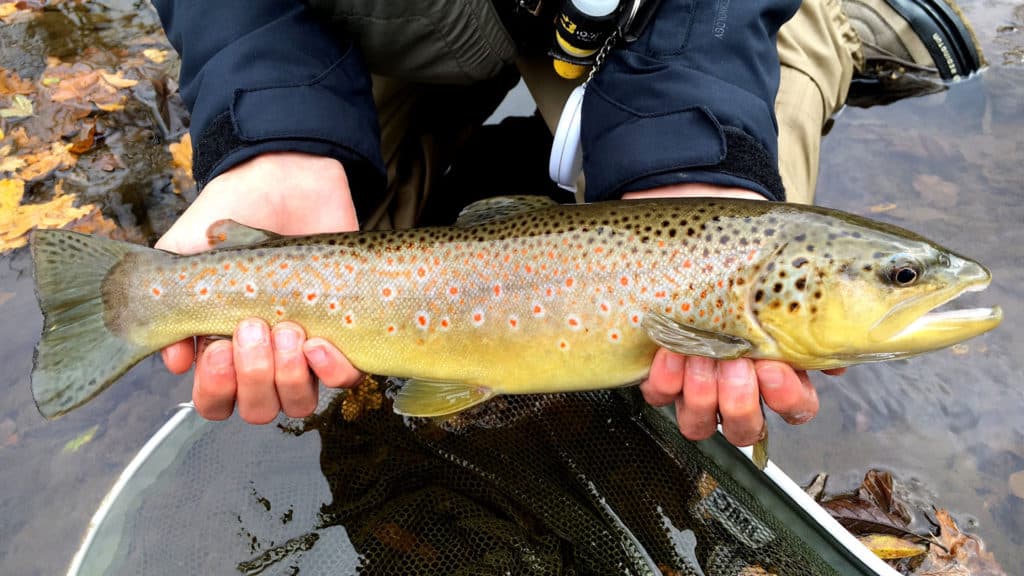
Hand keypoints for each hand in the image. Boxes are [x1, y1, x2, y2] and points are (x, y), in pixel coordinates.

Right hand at [156, 152, 361, 422]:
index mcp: (223, 347)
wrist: (289, 181)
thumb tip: (175, 361)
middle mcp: (265, 359)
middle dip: (254, 377)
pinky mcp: (346, 335)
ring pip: (298, 404)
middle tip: (254, 327)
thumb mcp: (186, 251)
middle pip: (258, 409)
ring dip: (289, 376)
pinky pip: (344, 380)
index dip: (216, 389)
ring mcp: (305, 350)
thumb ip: (171, 298)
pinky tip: (320, 342)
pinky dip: (331, 370)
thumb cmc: (234, 215)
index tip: (219, 348)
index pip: (215, 402)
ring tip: (287, 330)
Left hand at [622, 184, 844, 445]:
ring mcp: (696, 386)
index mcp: (778, 372)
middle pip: (745, 428)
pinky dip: (665, 380)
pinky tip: (669, 351)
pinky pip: (659, 397)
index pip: (796, 408)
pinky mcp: (661, 375)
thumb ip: (818, 313)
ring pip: (700, 424)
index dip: (787, 398)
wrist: (700, 238)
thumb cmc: (750, 261)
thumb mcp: (789, 277)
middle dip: (740, 400)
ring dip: (701, 395)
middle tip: (736, 364)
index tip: (774, 367)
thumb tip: (838, 354)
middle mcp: (737, 388)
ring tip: (700, 356)